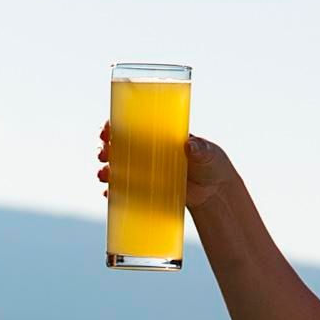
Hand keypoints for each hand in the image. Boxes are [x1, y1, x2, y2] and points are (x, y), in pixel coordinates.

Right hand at [92, 127, 247, 219]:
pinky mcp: (146, 191)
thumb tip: (190, 146)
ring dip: (105, 170)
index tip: (107, 129)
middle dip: (104, 148)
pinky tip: (109, 194)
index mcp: (157, 134)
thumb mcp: (208, 153)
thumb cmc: (212, 164)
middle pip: (116, 146)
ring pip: (116, 168)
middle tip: (104, 153)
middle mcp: (146, 151)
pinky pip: (123, 191)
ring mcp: (144, 172)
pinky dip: (113, 193)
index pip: (129, 124)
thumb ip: (200, 149)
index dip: (113, 125)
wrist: (215, 192)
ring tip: (105, 175)